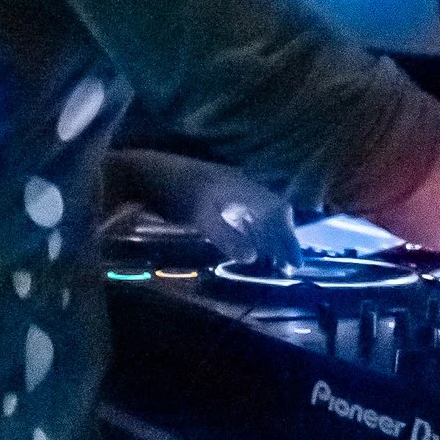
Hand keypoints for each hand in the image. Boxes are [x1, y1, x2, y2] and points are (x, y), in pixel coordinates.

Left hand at [112, 150, 301, 266]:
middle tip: (288, 267)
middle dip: (282, 239)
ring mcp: (228, 192)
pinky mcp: (216, 198)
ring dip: (269, 238)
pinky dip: (253, 233)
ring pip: (258, 216)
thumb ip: (226, 236)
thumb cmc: (173, 191)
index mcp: (243, 187)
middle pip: (272, 213)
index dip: (289, 236)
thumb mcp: (199, 215)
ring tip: (275, 262)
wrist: (143, 173)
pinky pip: (244, 217)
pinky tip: (251, 247)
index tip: (295, 262)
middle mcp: (242, 188)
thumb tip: (252, 257)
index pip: (277, 211)